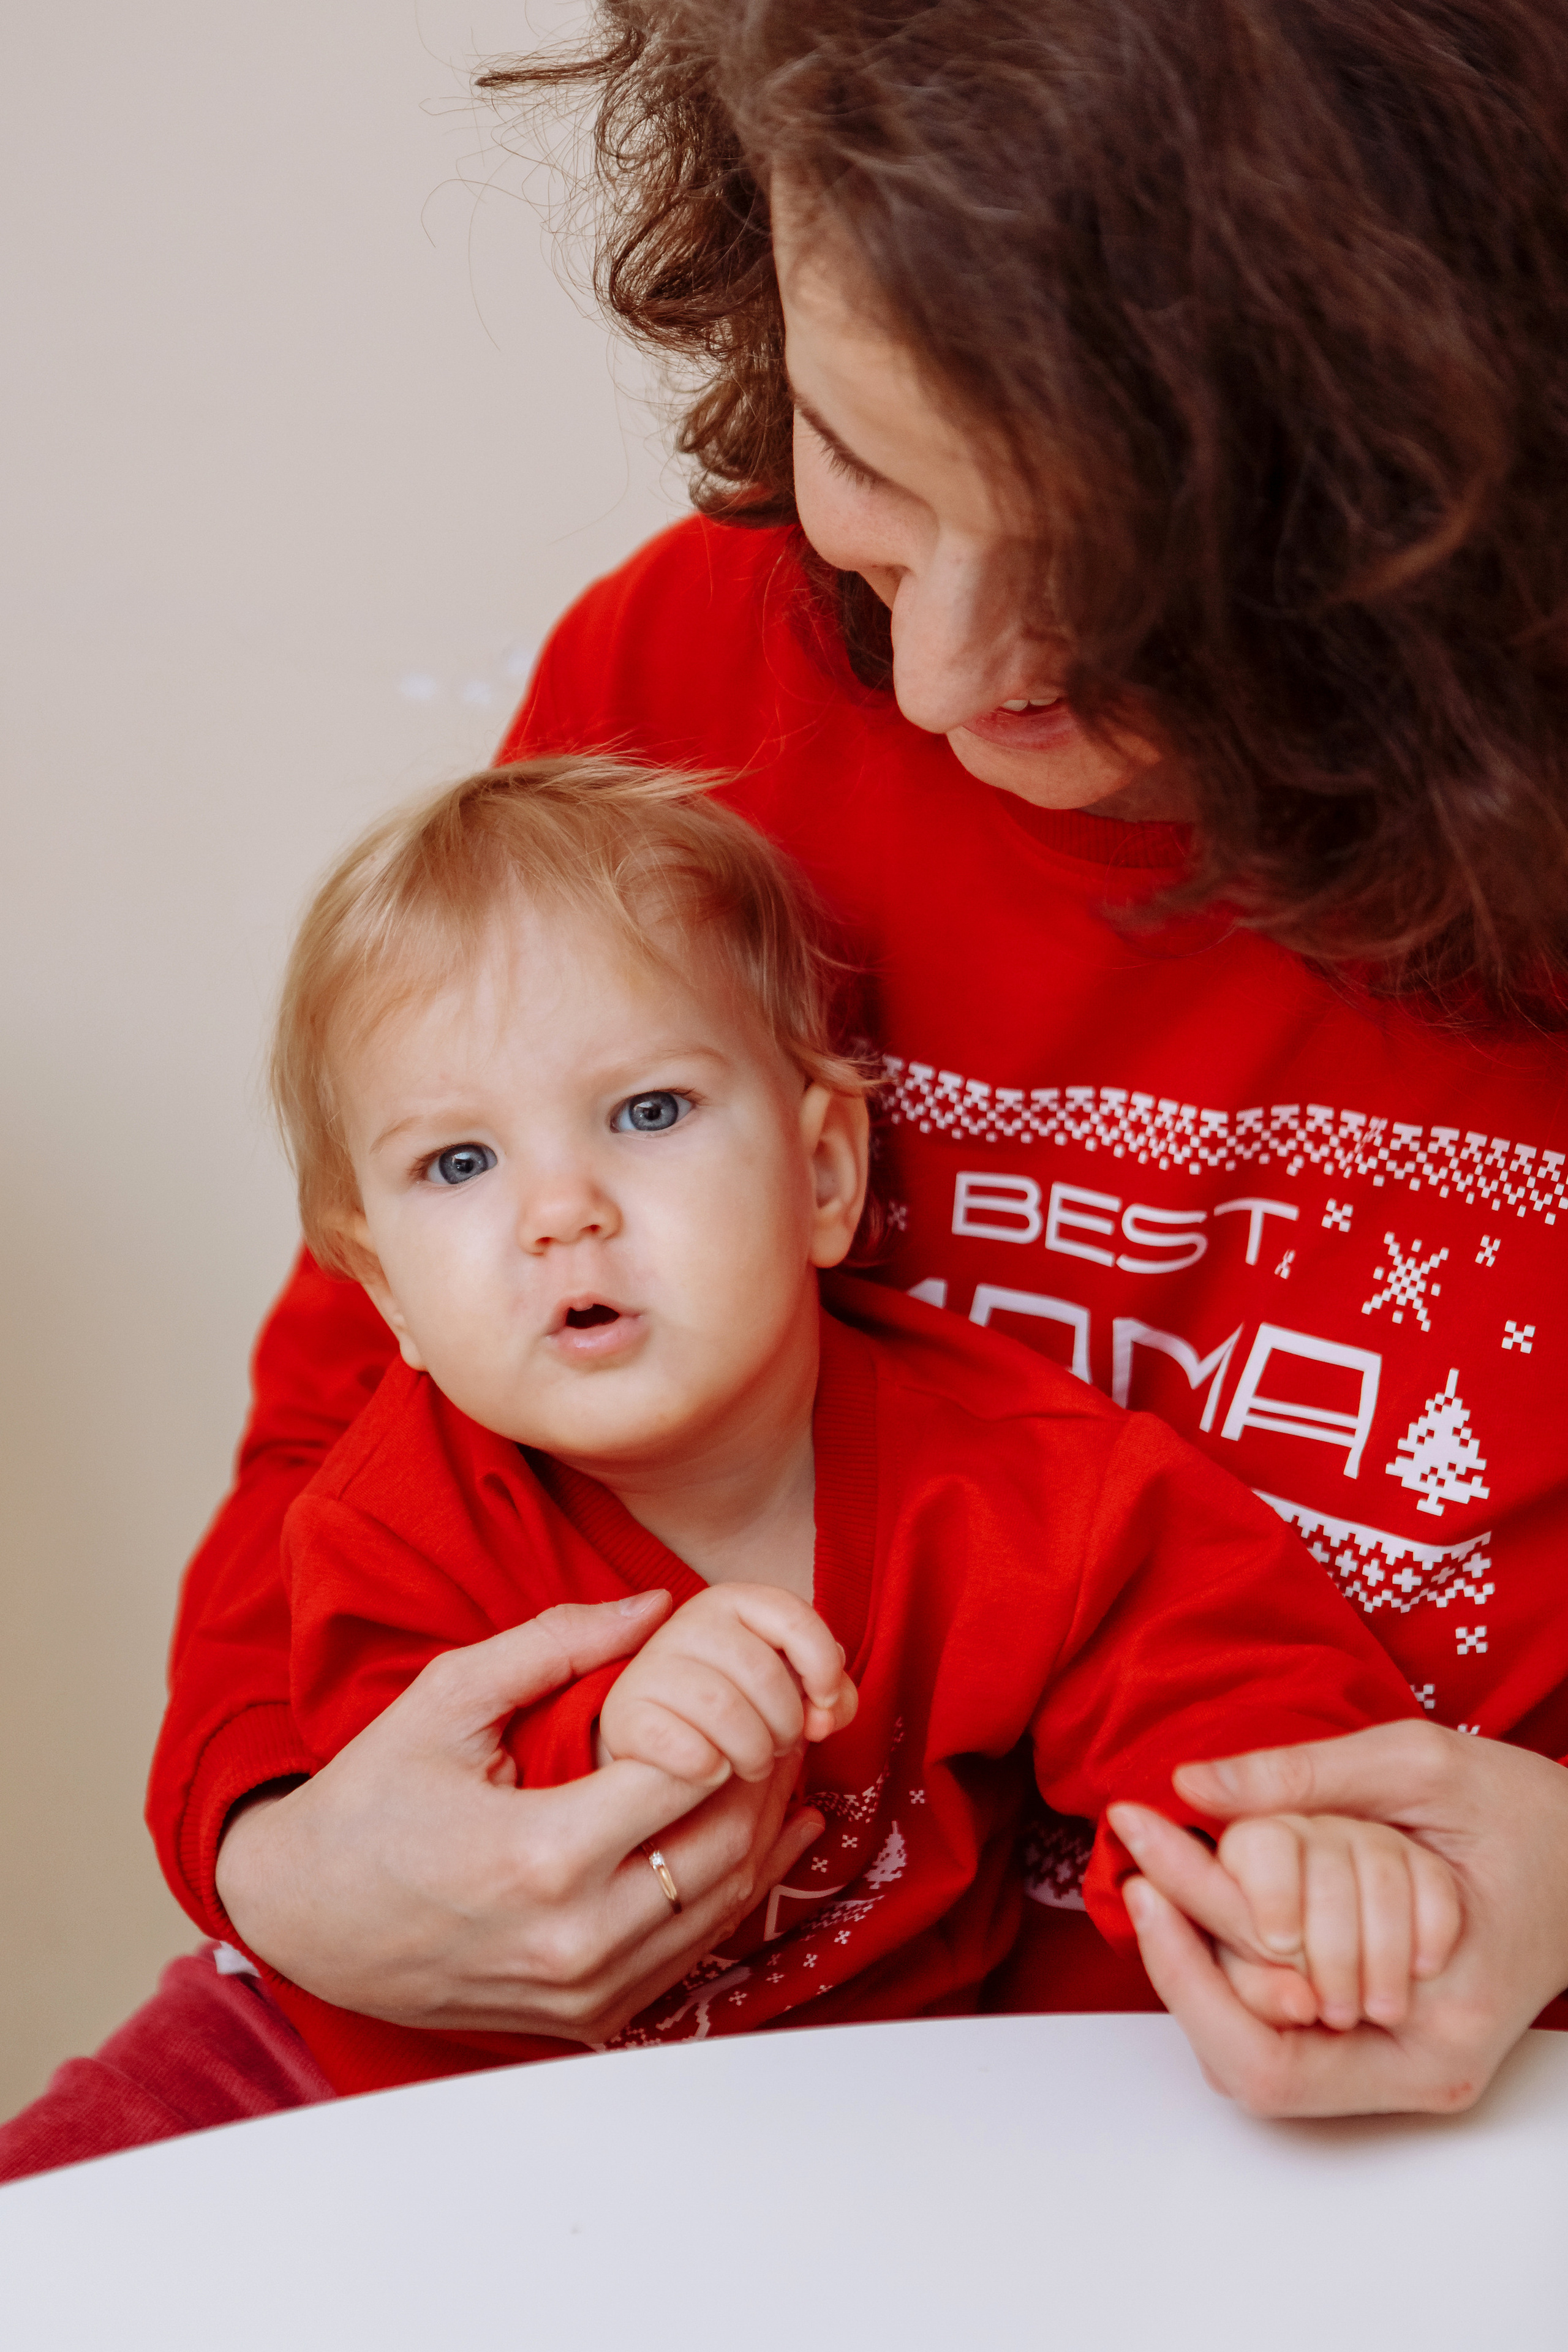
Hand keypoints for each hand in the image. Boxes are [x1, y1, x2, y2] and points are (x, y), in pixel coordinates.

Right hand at [215, 1594, 824, 2042]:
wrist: (302, 1918)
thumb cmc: (368, 1801)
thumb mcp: (446, 1700)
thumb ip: (554, 1643)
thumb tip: (653, 1605)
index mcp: (542, 1855)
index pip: (686, 1774)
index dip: (726, 1719)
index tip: (737, 1681)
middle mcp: (575, 1939)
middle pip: (721, 1844)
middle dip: (763, 1770)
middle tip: (784, 1714)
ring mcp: (584, 1993)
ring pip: (722, 1906)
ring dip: (764, 1831)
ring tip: (782, 1763)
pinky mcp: (586, 2020)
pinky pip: (691, 1954)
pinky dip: (735, 1893)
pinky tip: (765, 1838)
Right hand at [597, 1582, 857, 1783]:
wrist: (658, 1741)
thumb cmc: (738, 1711)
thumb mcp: (788, 1689)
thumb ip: (828, 1692)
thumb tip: (824, 1713)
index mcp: (733, 1602)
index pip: (795, 1617)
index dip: (822, 1666)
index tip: (824, 1709)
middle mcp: (688, 1621)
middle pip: (766, 1674)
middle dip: (787, 1726)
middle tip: (778, 1748)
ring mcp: (652, 1664)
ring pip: (726, 1711)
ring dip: (754, 1754)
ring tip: (750, 1764)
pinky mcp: (625, 1712)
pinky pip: (687, 1748)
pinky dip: (711, 1771)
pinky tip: (712, 1773)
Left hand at [1117, 1722, 1567, 2115]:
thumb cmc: (1530, 1814)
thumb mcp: (1420, 1765)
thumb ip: (1304, 1777)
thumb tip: (1192, 1784)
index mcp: (1437, 2031)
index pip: (1268, 2050)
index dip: (1186, 1971)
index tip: (1138, 1873)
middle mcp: (1417, 2068)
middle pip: (1251, 2049)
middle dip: (1189, 1952)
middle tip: (1140, 1855)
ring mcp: (1402, 2060)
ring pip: (1256, 2038)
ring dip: (1211, 1955)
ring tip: (1172, 1869)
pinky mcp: (1387, 2033)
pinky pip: (1284, 2017)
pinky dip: (1244, 1957)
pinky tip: (1220, 1893)